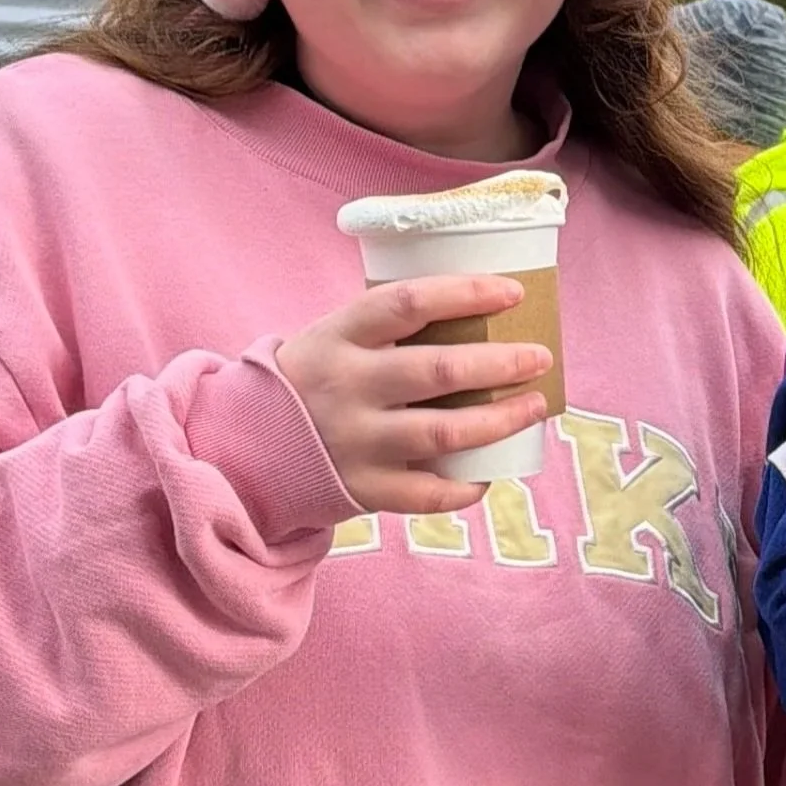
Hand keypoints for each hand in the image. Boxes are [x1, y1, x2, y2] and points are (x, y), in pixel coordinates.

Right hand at [276, 276, 553, 514]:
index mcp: (340, 336)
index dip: (466, 293)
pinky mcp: (361, 488)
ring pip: (443, 432)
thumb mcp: (337, 337)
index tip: (513, 292)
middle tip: (540, 357)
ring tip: (535, 406)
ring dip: (500, 420)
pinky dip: (464, 486)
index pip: (408, 302)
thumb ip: (393, 327)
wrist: (245, 443)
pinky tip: (491, 472)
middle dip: (500, 363)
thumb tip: (488, 311)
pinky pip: (425, 493)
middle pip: (438, 370)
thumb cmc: (317, 377)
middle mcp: (347, 386)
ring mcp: (354, 440)